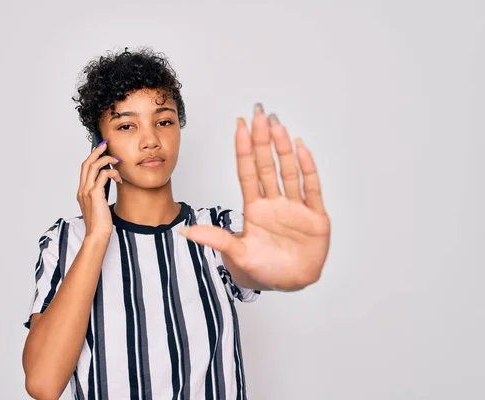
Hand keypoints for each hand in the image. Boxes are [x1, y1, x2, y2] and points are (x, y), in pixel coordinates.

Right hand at [77, 140, 121, 239]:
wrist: (97, 234)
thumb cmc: (100, 222)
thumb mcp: (98, 205)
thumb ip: (99, 193)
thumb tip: (108, 182)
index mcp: (82, 191)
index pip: (84, 169)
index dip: (92, 157)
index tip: (100, 150)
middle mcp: (82, 189)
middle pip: (87, 163)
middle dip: (97, 151)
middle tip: (106, 145)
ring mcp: (87, 191)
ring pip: (94, 166)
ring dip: (106, 160)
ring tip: (117, 160)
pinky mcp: (95, 194)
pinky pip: (104, 175)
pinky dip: (112, 173)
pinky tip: (119, 179)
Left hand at [179, 104, 330, 289]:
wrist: (289, 283)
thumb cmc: (262, 268)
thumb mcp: (237, 254)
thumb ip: (216, 239)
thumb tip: (185, 231)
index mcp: (255, 208)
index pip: (247, 172)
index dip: (243, 149)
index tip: (239, 126)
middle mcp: (274, 202)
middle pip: (266, 165)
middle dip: (262, 140)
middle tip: (259, 114)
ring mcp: (295, 207)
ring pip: (288, 171)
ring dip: (283, 149)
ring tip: (277, 125)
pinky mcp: (315, 216)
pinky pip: (312, 188)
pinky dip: (307, 168)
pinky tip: (302, 148)